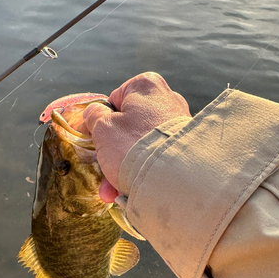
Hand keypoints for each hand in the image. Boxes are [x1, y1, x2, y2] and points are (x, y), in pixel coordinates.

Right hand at [83, 72, 190, 201]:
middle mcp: (167, 100)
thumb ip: (94, 116)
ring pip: (140, 145)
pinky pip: (154, 157)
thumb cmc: (134, 146)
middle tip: (101, 170)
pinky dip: (140, 172)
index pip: (115, 100)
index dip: (99, 121)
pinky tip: (128, 191)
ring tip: (111, 191)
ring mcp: (179, 125)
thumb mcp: (103, 128)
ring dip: (122, 168)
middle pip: (128, 126)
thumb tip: (93, 113)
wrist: (171, 179)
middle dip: (111, 152)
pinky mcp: (185, 147)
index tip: (93, 139)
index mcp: (146, 86)